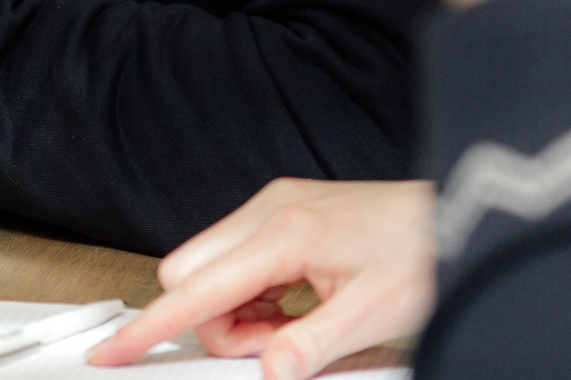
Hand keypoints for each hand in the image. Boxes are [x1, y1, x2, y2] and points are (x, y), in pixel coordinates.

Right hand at [85, 180, 431, 379]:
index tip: (114, 351)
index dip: (150, 326)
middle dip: (216, 323)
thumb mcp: (376, 314)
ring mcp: (274, 208)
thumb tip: (267, 372)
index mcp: (284, 231)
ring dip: (240, 314)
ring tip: (299, 327)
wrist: (455, 214)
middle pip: (191, 275)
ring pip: (212, 272)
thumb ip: (313, 346)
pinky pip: (238, 265)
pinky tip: (299, 308)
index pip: (194, 287)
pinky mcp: (284, 215)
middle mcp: (269, 210)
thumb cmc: (424, 253)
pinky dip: (255, 299)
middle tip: (276, 346)